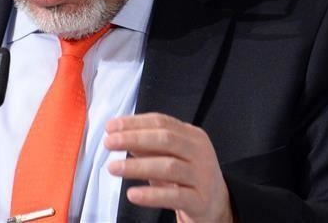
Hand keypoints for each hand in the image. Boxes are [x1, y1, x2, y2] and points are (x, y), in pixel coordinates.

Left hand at [104, 113, 234, 222]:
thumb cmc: (189, 176)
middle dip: (134, 139)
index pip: (161, 122)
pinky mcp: (200, 200)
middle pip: (165, 139)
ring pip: (168, 167)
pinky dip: (151, 195)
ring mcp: (202, 176)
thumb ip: (149, 146)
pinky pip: (174, 197)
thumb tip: (121, 136)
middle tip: (110, 143)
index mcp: (192, 136)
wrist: (218, 204)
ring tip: (113, 167)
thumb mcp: (171, 156)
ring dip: (137, 166)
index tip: (111, 127)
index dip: (134, 123)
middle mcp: (199, 152)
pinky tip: (132, 194)